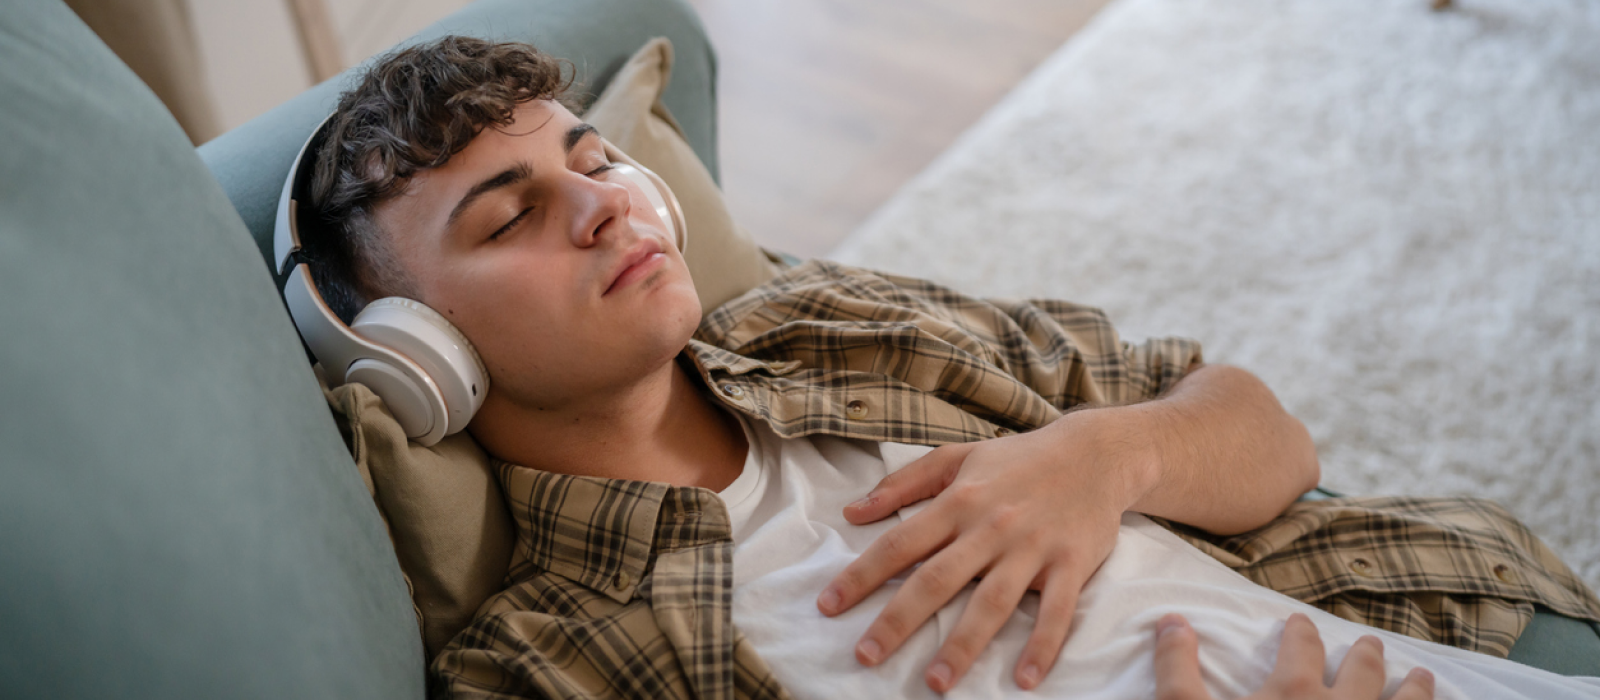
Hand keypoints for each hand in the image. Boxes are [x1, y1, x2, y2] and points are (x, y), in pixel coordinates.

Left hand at [816, 409, 1154, 691]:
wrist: (1095, 452)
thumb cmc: (1017, 458)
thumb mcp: (956, 457)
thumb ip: (903, 484)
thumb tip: (852, 512)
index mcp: (959, 501)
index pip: (900, 543)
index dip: (862, 575)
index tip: (829, 606)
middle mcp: (991, 527)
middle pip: (937, 580)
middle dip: (898, 621)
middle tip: (866, 656)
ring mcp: (1033, 548)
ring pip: (992, 603)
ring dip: (963, 645)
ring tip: (936, 683)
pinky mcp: (1072, 564)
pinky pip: (1057, 612)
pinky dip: (1042, 646)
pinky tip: (1025, 680)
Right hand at [1153, 613, 1435, 699]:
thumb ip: (1177, 670)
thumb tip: (1171, 620)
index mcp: (1294, 692)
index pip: (1302, 647)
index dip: (1300, 632)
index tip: (1300, 622)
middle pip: (1363, 671)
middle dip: (1367, 654)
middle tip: (1371, 643)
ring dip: (1416, 689)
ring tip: (1423, 677)